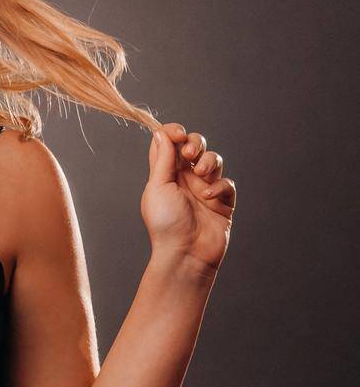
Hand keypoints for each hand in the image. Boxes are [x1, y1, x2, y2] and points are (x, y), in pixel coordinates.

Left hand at [142, 123, 235, 271]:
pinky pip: (227, 183)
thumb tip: (161, 132)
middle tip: (189, 156)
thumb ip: (162, 159)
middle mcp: (185, 179)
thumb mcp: (158, 187)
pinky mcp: (222, 202)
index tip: (177, 134)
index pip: (170, 142)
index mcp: (166, 174)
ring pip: (214, 160)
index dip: (174, 132)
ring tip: (200, 175)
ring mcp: (205, 189)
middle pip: (195, 145)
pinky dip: (219, 186)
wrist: (184, 254)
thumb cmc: (165, 224)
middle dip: (195, 143)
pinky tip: (209, 197)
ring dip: (209, 161)